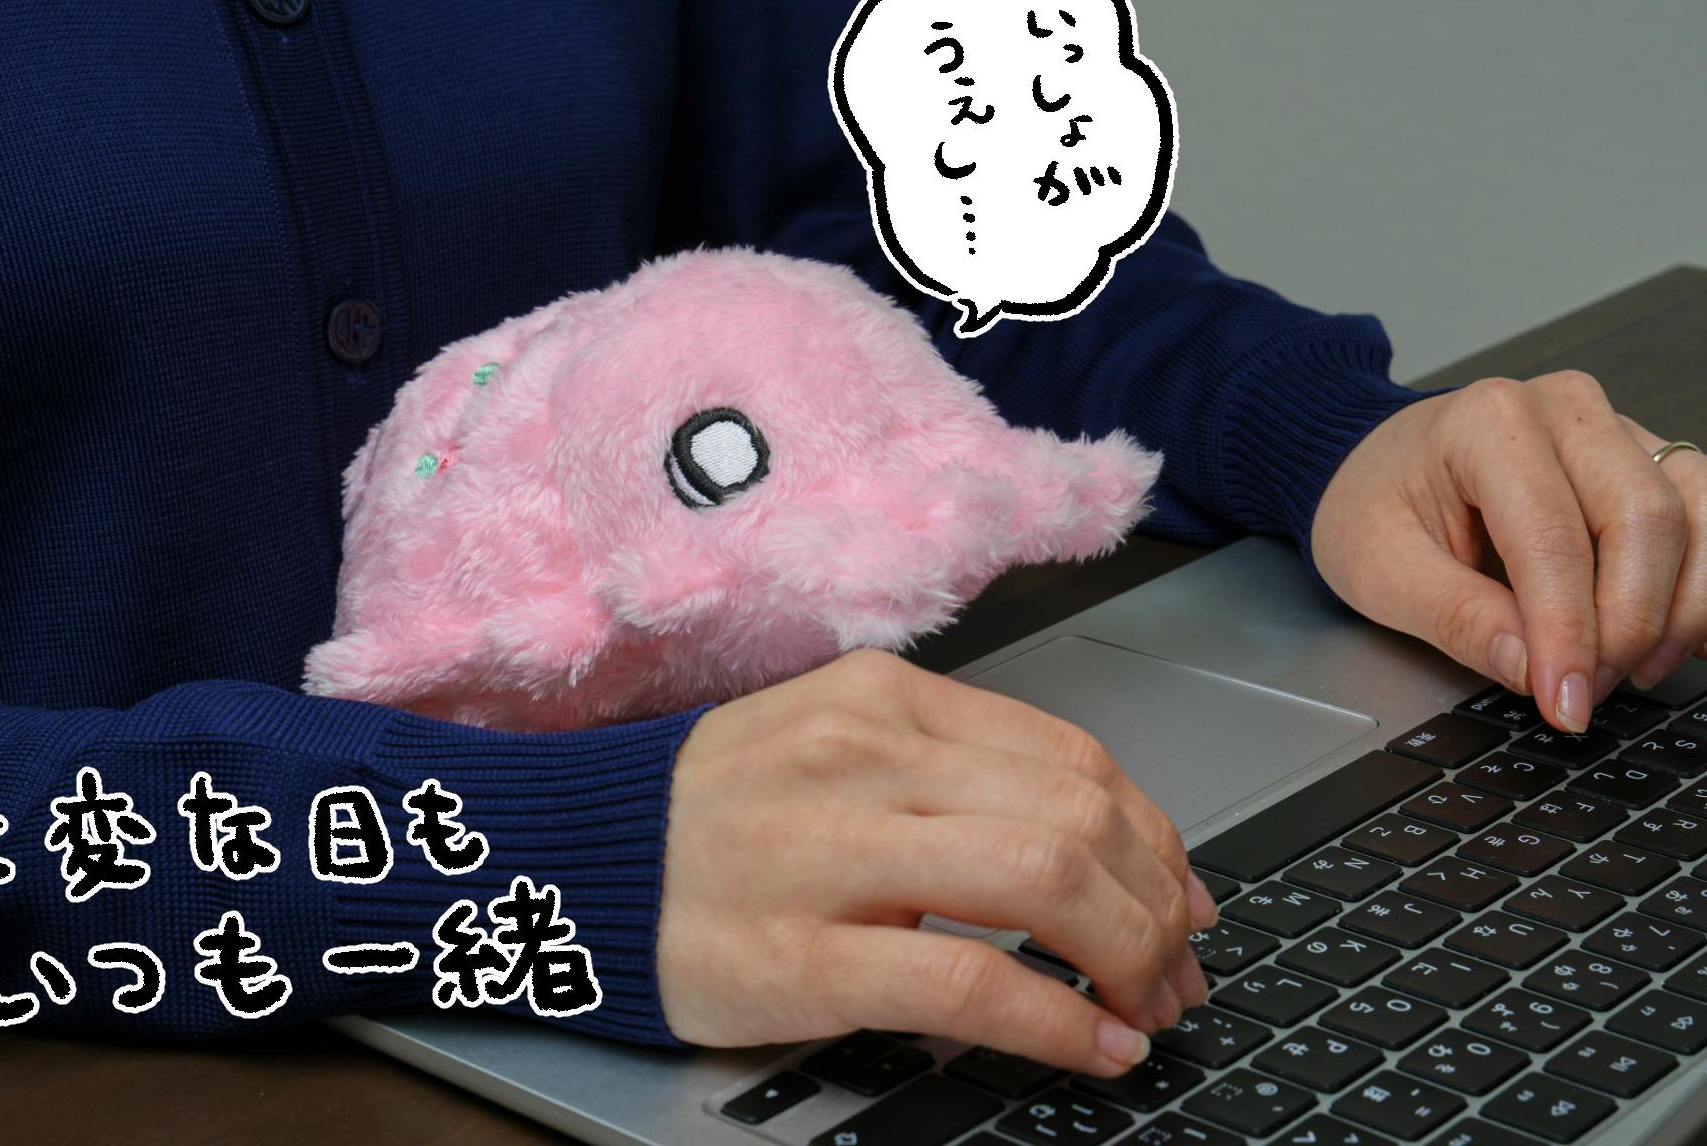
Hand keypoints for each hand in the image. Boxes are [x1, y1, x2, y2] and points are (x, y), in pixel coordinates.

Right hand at [656, 649, 1214, 1075]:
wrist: (563, 862)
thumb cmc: (705, 815)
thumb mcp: (828, 748)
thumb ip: (947, 773)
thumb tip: (1092, 838)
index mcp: (881, 698)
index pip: (1070, 754)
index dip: (1156, 835)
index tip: (1182, 893)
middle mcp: (864, 754)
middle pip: (1078, 814)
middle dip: (1162, 904)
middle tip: (1181, 968)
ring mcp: (830, 850)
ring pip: (1045, 877)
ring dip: (1131, 955)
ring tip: (1151, 1007)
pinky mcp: (800, 952)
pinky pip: (969, 978)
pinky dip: (1059, 1021)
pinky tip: (1096, 1047)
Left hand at [1312, 371, 1706, 731]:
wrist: (1372, 463)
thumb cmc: (1372, 501)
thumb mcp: (1379, 569)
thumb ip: (1456, 617)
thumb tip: (1532, 668)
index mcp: (1489, 422)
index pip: (1553, 537)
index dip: (1569, 632)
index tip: (1565, 701)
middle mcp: (1565, 411)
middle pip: (1643, 520)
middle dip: (1627, 624)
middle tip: (1586, 691)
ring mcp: (1614, 430)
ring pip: (1695, 515)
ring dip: (1678, 607)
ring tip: (1631, 670)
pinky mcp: (1643, 461)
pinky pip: (1705, 516)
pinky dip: (1698, 584)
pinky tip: (1668, 637)